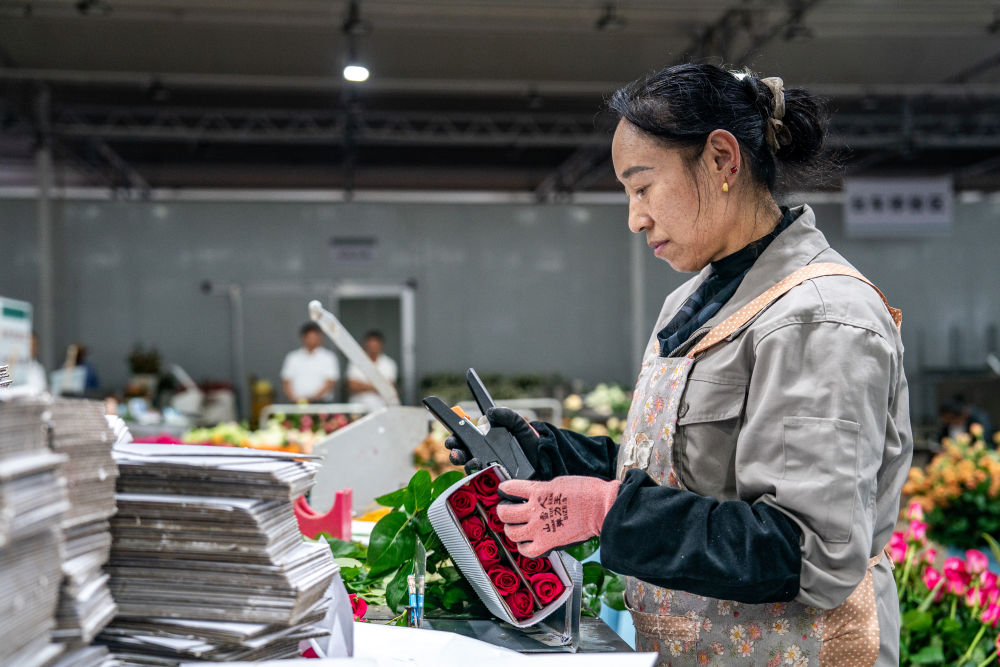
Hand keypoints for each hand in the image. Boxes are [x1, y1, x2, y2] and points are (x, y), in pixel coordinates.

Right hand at [445, 407, 540, 474]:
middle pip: (461, 453)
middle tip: (456, 451)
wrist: (546, 462)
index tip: (451, 438)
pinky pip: (482, 481)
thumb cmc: (530, 443)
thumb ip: (508, 416)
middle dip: (455, 452)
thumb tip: (491, 411)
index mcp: (484, 439)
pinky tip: (483, 472)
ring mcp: (487, 469)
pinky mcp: (494, 481)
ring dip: (466, 464)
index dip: (454, 437)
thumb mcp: (520, 426)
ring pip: (469, 468)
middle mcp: (482, 454)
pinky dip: (480, 477)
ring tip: (473, 461)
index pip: (463, 437)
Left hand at [496, 476, 620, 557]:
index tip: (504, 492)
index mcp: (538, 490)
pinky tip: (527, 543)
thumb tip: (535, 494)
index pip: (509, 488)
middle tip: (507, 512)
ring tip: (516, 529)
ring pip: (512, 533)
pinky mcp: (548, 543)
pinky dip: (524, 548)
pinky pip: (526, 551)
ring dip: (511, 530)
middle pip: (504, 513)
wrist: (602, 507)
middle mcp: (535, 509)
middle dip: (503, 512)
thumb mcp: (558, 482)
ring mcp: (539, 528)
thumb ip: (542, 490)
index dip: (504, 490)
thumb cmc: (588, 492)